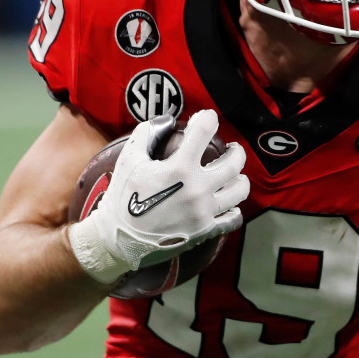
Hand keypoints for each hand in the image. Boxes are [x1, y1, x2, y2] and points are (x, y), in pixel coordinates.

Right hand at [68, 109, 248, 283]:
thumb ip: (147, 134)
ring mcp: (204, 211)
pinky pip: (233, 218)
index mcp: (179, 168)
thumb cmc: (123, 197)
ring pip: (239, 190)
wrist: (119, 239)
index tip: (206, 119)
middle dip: (236, 152)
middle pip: (234, 163)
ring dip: (240, 179)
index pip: (204, 131)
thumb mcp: (129, 160)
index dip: (207, 119)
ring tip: (234, 176)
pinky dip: (234, 209)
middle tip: (232, 150)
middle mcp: (197, 188)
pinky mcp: (205, 230)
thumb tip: (167, 120)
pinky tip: (227, 203)